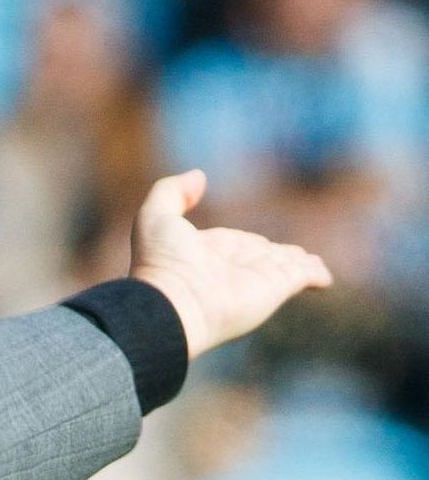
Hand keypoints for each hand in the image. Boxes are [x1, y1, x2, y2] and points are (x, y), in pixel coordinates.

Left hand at [129, 169, 332, 358]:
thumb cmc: (161, 263)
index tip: (253, 243)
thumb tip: (199, 176)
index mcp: (209, 251)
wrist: (172, 303)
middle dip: (275, 255)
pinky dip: (315, 274)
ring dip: (298, 265)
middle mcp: (234, 266)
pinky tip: (324, 279)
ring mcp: (257, 277)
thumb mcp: (155, 217)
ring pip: (284, 266)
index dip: (244, 242)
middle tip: (292, 257)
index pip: (235, 243)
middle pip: (262, 255)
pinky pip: (303, 276)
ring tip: (311, 266)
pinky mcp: (277, 286)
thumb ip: (172, 192)